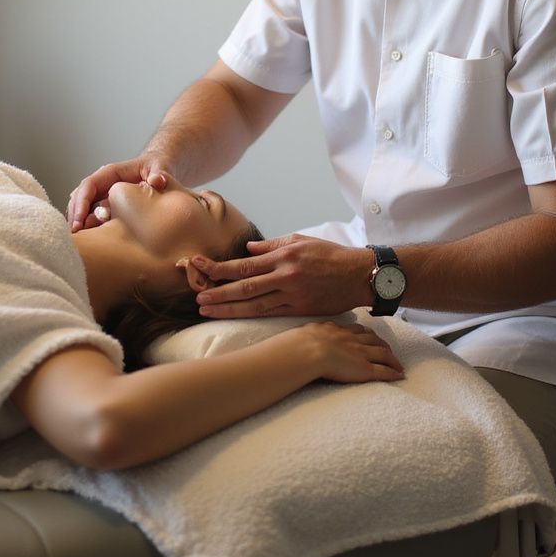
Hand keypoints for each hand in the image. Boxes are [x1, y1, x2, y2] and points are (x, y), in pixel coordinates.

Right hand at [66, 155, 172, 231]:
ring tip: (78, 242)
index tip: (79, 222)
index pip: (89, 186)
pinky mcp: (105, 204)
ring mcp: (102, 194)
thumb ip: (158, 174)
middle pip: (79, 198)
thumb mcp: (159, 167)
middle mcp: (102, 183)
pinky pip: (90, 214)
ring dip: (78, 223)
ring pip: (81, 207)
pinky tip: (87, 240)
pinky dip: (86, 226)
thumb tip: (156, 181)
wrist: (158, 168)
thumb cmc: (156, 166)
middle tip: (75, 237)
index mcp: (111, 173)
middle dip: (75, 217)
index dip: (81, 203)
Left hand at [189, 234, 373, 316]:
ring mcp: (293, 295)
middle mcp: (285, 276)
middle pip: (244, 286)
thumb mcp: (301, 240)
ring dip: (227, 308)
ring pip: (254, 304)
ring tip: (206, 310)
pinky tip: (234, 316)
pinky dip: (250, 315)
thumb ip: (272, 245)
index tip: (198, 265)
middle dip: (216, 291)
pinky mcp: (300, 310)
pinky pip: (270, 314)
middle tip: (196, 296)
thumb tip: (248, 249)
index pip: (244, 264)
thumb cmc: (330, 255)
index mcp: (284, 256)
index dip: (218, 267)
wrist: (359, 275)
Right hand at [293, 322, 403, 382]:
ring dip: (392, 358)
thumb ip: (311, 332)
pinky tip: (399, 376)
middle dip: (382, 343)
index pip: (356, 331)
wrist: (309, 349)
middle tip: (388, 348)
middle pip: (373, 339)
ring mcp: (360, 354)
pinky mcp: (365, 369)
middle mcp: (352, 340)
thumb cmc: (303, 343)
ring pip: (382, 353)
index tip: (369, 335)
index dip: (365, 333)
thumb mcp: (307, 332)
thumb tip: (304, 332)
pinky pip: (383, 371)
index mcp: (338, 331)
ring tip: (397, 363)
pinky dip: (393, 373)